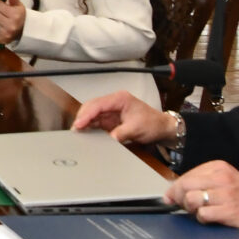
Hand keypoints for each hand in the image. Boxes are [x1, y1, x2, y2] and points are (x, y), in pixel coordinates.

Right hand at [70, 90, 184, 145]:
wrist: (162, 128)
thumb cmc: (153, 123)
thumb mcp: (137, 128)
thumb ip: (121, 133)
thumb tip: (108, 140)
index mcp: (120, 99)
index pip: (98, 104)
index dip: (87, 114)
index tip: (79, 124)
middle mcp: (113, 103)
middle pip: (91, 107)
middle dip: (82, 117)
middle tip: (75, 130)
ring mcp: (111, 111)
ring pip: (91, 114)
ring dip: (84, 123)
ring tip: (78, 133)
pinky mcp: (110, 120)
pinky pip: (96, 122)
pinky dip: (89, 128)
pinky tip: (85, 134)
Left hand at [164, 160, 238, 232]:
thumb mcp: (222, 180)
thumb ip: (198, 182)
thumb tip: (170, 194)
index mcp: (219, 167)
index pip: (186, 176)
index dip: (175, 188)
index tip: (172, 197)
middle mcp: (222, 178)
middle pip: (185, 186)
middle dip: (179, 198)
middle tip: (184, 206)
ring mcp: (226, 194)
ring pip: (191, 199)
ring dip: (191, 209)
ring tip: (200, 211)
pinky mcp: (229, 210)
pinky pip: (203, 214)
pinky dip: (202, 219)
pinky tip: (210, 218)